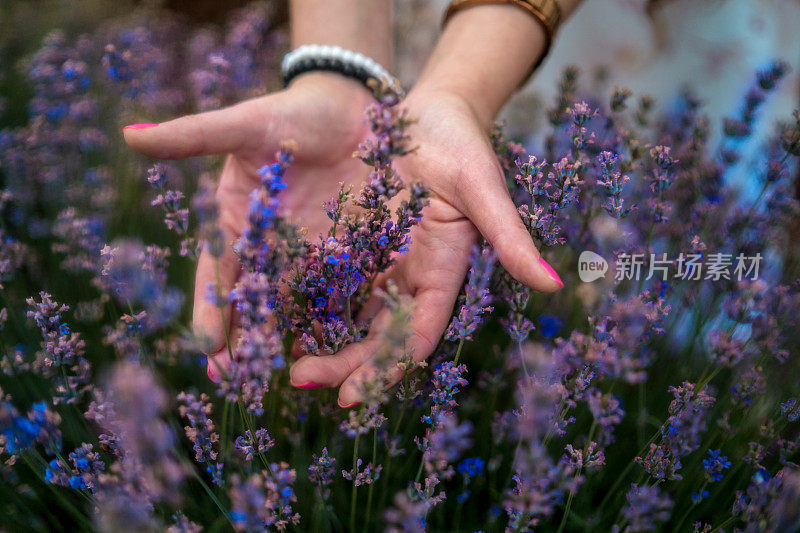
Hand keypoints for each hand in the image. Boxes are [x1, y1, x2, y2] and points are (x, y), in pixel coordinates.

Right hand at [124, 73, 374, 379]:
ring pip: (297, 306)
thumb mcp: (243, 124)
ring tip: (287, 377)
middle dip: (244, 341)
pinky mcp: (353, 252)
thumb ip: (194, 136)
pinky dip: (340, 319)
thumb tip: (131, 135)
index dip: (210, 310)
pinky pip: (345, 290)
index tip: (205, 346)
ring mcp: (311, 254)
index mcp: (239, 225)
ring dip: (290, 340)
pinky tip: (339, 348)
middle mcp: (272, 248)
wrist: (348, 106)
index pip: (218, 276)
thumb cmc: (289, 115)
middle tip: (237, 381)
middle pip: (254, 302)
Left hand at [288, 87, 563, 405]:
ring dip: (313, 336)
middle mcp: (406, 277)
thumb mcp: (484, 188)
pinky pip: (320, 273)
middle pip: (372, 335)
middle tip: (298, 375)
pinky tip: (266, 306)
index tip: (349, 396)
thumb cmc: (464, 145)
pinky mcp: (347, 238)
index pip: (412, 338)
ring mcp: (376, 260)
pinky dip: (298, 294)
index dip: (384, 369)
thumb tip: (554, 285)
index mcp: (441, 276)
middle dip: (339, 362)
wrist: (430, 111)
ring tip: (274, 354)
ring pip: (342, 311)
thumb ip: (510, 238)